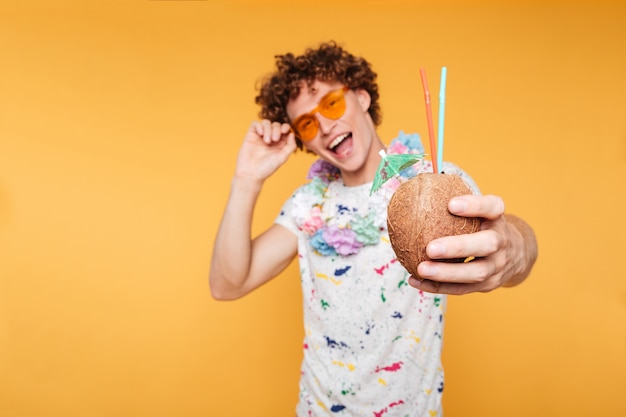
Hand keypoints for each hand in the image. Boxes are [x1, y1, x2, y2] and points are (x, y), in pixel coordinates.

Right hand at [234, 120, 296, 181]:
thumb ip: (290, 146)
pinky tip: (260, 134)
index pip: (285, 129)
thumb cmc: (267, 168)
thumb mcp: (283, 158)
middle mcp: (270, 139)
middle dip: (277, 129)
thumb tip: (292, 134)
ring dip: (268, 129)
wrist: (251, 173)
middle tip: (274, 140)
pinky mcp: (251, 135)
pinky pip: (255, 124)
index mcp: (280, 144)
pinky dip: (259, 126)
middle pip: (276, 125)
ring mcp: (260, 136)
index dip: (286, 127)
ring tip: (267, 141)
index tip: (285, 131)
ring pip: (266, 123)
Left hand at [408, 195, 531, 294]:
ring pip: (475, 273)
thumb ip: (455, 203)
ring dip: (446, 273)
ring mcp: (497, 266)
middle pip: (487, 244)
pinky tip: (415, 280)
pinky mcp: (488, 285)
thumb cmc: (483, 227)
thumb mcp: (479, 212)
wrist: (516, 255)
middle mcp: (502, 242)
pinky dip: (437, 287)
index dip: (474, 205)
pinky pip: (462, 289)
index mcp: (497, 218)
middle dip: (458, 247)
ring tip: (421, 268)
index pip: (493, 207)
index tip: (451, 204)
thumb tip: (413, 189)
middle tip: (430, 247)